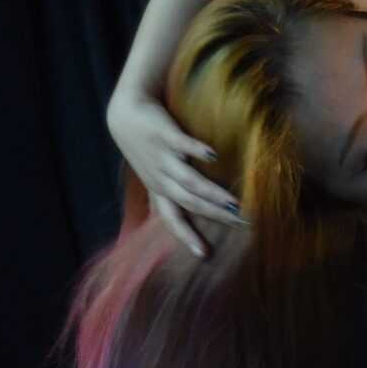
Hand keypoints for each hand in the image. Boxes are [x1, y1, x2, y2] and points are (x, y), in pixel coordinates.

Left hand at [106, 87, 242, 258]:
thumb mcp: (151, 175)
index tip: (204, 254)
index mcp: (159, 190)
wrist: (126, 113)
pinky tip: (213, 156)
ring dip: (212, 193)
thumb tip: (170, 221)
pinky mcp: (165, 135)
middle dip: (214, 215)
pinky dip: (197, 151)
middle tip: (240, 223)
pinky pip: (182, 144)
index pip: (172, 218)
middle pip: (189, 202)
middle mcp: (161, 178)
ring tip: (234, 203)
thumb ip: (162, 197)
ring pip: (189, 180)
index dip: (186, 236)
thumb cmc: (144, 147)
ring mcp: (163, 157)